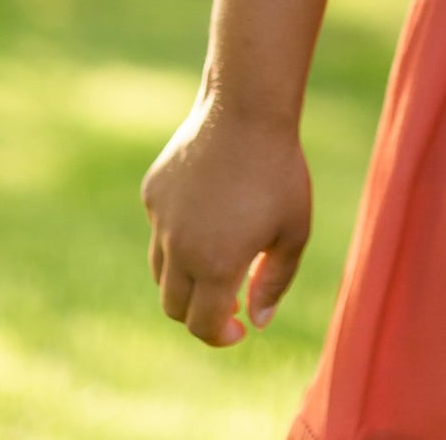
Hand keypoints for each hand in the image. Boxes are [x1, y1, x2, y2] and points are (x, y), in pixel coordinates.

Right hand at [141, 89, 311, 346]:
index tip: (238, 328)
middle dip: (199, 312)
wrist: (246, 110)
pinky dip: (177, 233)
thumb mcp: (293, 231)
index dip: (220, 335)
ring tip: (217, 258)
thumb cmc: (279, 171)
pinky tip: (208, 207)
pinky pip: (160, 227)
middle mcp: (178, 248)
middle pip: (174, 305)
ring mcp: (160, 219)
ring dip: (185, 278)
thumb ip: (274, 282)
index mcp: (215, 265)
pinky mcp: (152, 191)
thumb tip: (256, 320)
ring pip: (161, 270)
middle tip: (228, 300)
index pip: (202, 325)